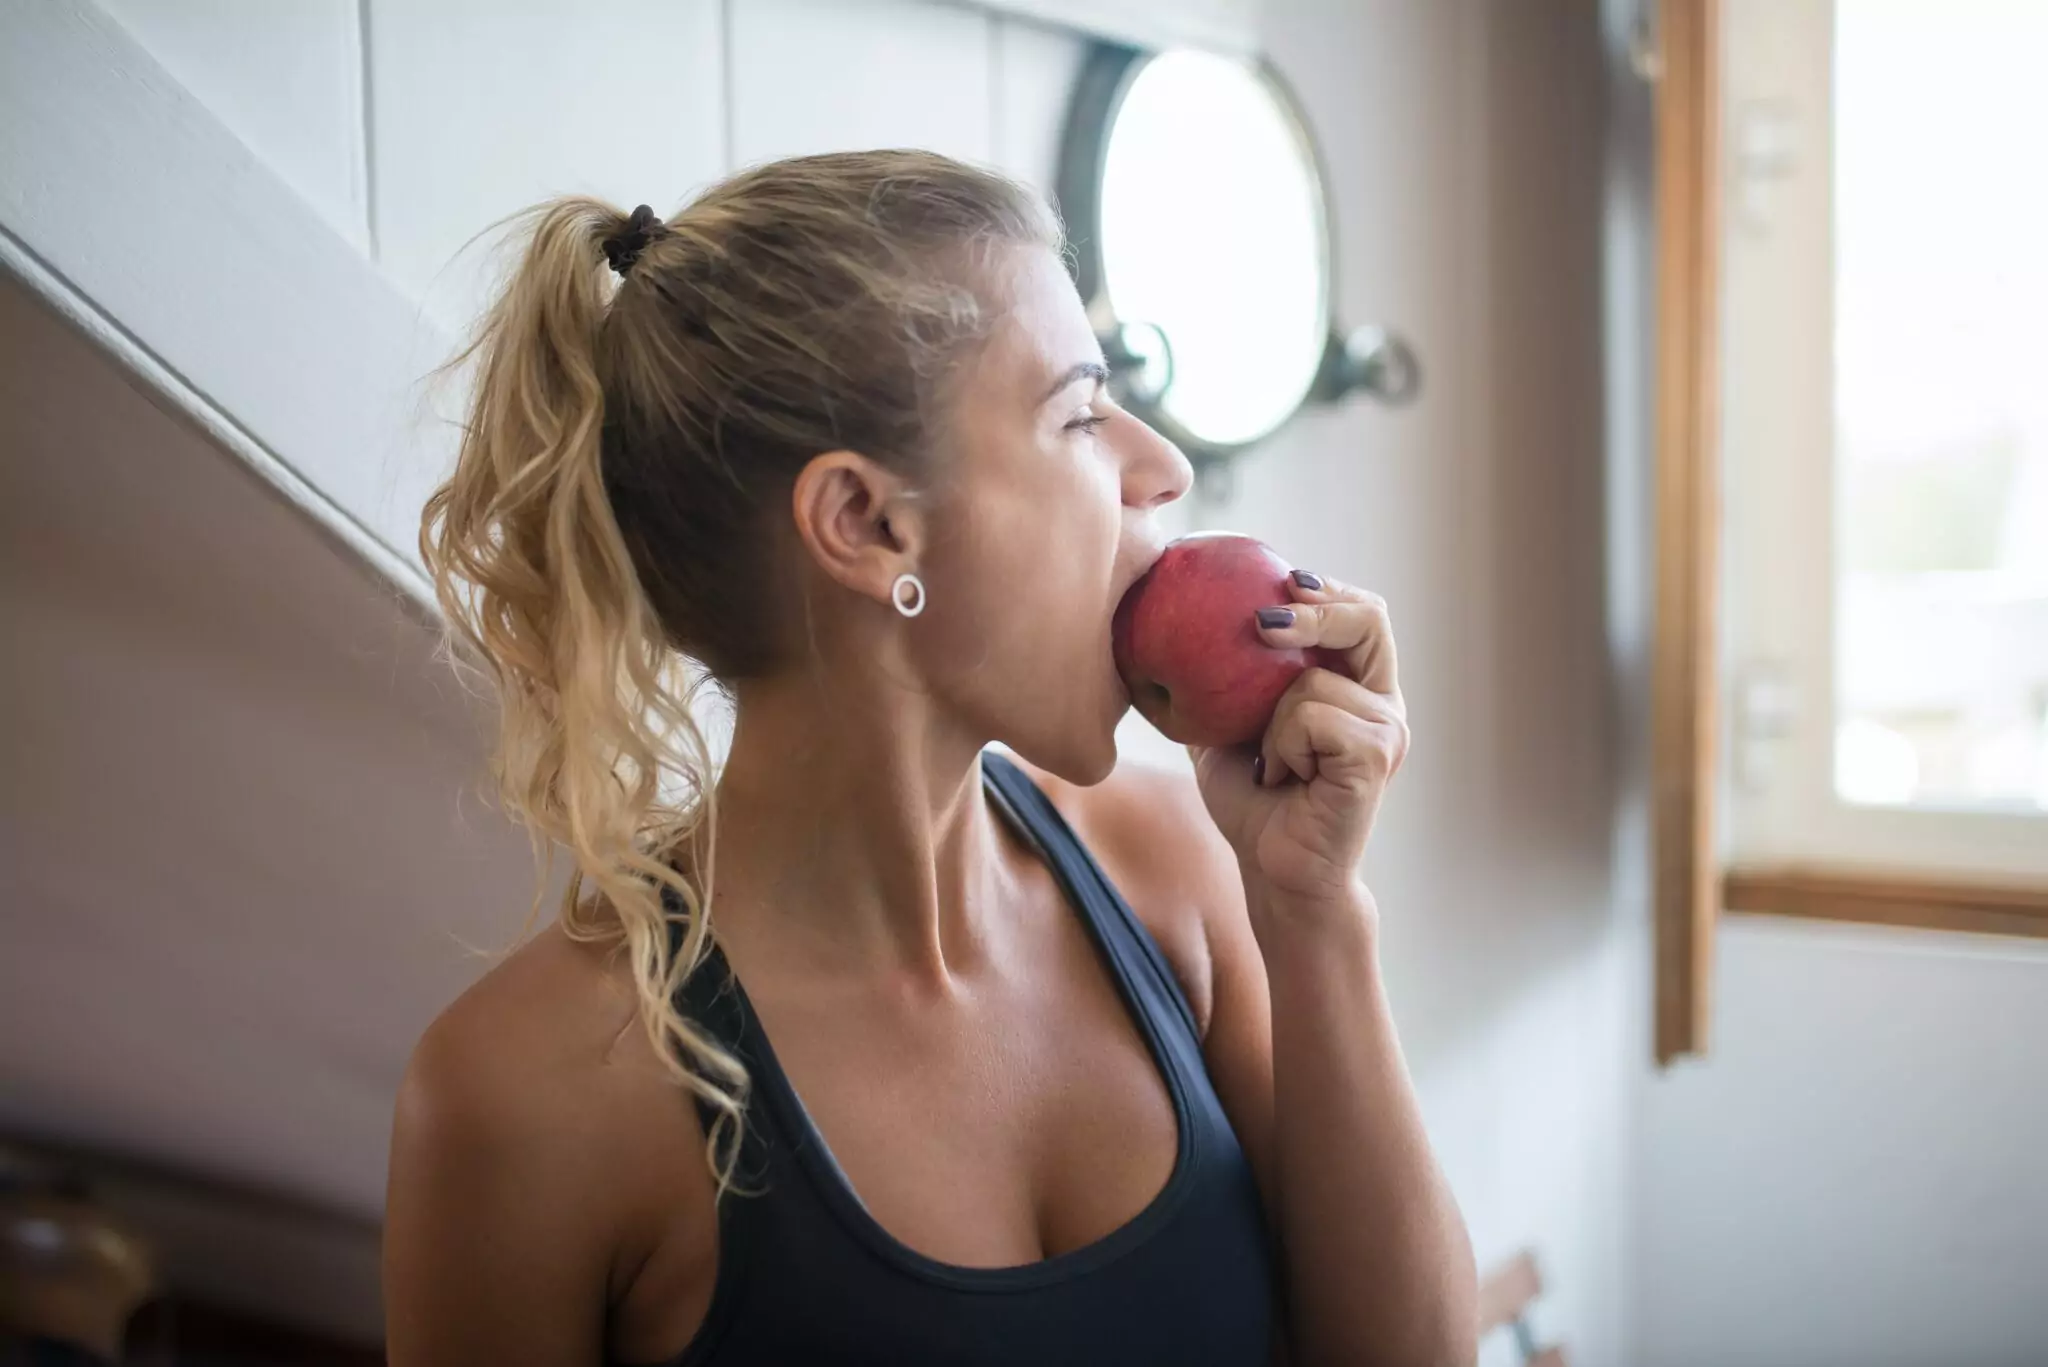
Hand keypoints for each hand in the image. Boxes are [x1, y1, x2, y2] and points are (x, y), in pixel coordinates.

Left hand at [1189, 574, 1408, 916]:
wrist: (1274, 871)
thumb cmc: (1253, 801)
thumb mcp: (1228, 725)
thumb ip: (1224, 676)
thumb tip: (1168, 619)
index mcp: (1359, 687)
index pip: (1360, 612)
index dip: (1325, 589)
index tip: (1277, 580)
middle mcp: (1383, 703)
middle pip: (1368, 616)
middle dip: (1315, 607)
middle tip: (1261, 621)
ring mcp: (1388, 729)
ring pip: (1312, 680)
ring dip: (1269, 721)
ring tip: (1274, 767)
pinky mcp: (1377, 755)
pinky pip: (1310, 716)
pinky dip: (1281, 746)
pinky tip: (1283, 780)